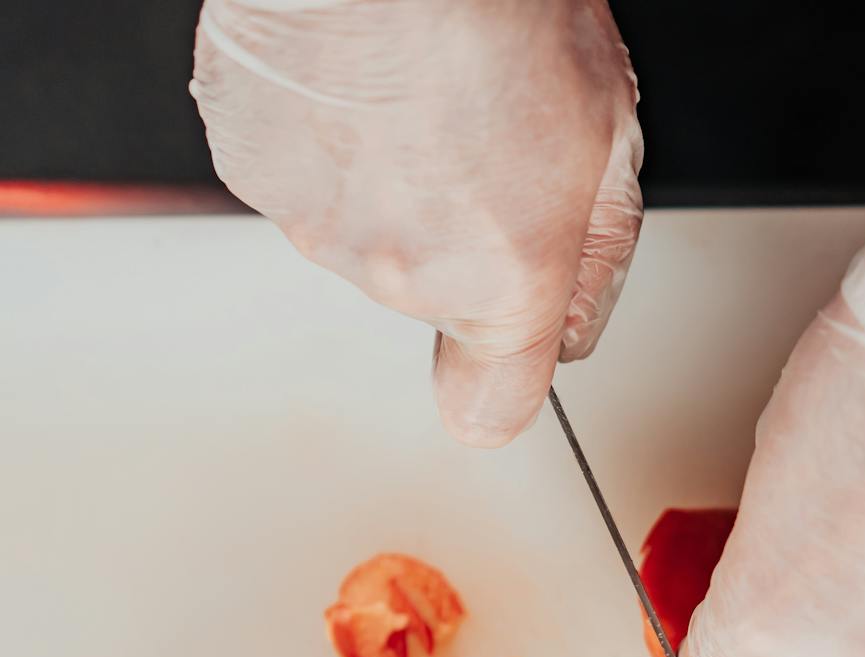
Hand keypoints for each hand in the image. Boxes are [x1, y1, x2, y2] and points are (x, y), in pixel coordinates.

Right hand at [192, 0, 643, 446]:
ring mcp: (318, 228)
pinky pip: (303, 174)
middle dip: (460, 230)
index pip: (494, 410)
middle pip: (435, 294)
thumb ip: (597, 251)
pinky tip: (357, 77)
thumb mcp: (611, 127)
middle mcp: (403, 277)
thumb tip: (575, 319)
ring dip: (390, 179)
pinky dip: (325, 137)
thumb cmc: (496, 8)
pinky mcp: (253, 172)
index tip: (515, 343)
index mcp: (502, 282)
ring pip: (366, 231)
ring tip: (418, 90)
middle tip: (482, 135)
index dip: (507, 375)